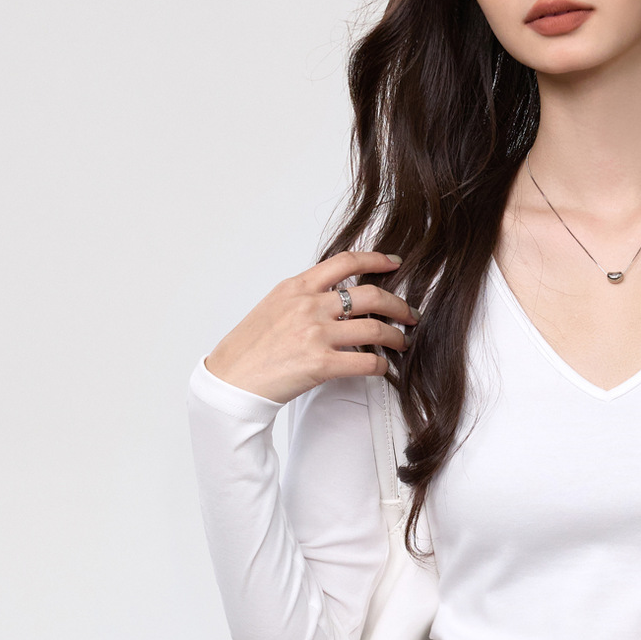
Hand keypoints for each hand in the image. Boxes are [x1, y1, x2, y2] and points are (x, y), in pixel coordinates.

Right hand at [204, 250, 418, 404]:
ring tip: (402, 342)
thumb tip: (336, 294)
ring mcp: (315, 334)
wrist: (231, 379)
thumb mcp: (274, 306)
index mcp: (297, 287)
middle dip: (399, 304)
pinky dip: (381, 365)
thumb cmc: (250, 348)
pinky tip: (383, 368)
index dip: (376, 260)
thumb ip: (305, 296)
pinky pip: (366, 362)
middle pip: (370, 295)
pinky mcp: (321, 364)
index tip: (394, 264)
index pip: (346, 261)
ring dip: (396, 336)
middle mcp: (308, 305)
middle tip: (409, 314)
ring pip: (375, 328)